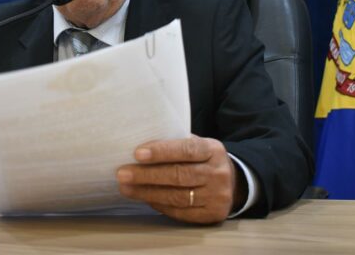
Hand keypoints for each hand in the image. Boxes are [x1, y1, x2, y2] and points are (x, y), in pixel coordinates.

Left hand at [116, 135, 246, 223]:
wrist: (232, 183)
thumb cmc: (203, 159)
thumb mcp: (197, 144)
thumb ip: (175, 143)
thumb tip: (139, 141)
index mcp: (213, 150)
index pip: (186, 149)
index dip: (161, 151)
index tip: (137, 154)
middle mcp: (218, 173)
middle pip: (179, 175)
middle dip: (147, 175)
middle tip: (122, 173)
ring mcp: (217, 196)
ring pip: (177, 196)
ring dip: (147, 192)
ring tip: (126, 188)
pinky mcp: (212, 214)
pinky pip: (180, 212)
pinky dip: (160, 205)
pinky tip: (144, 198)